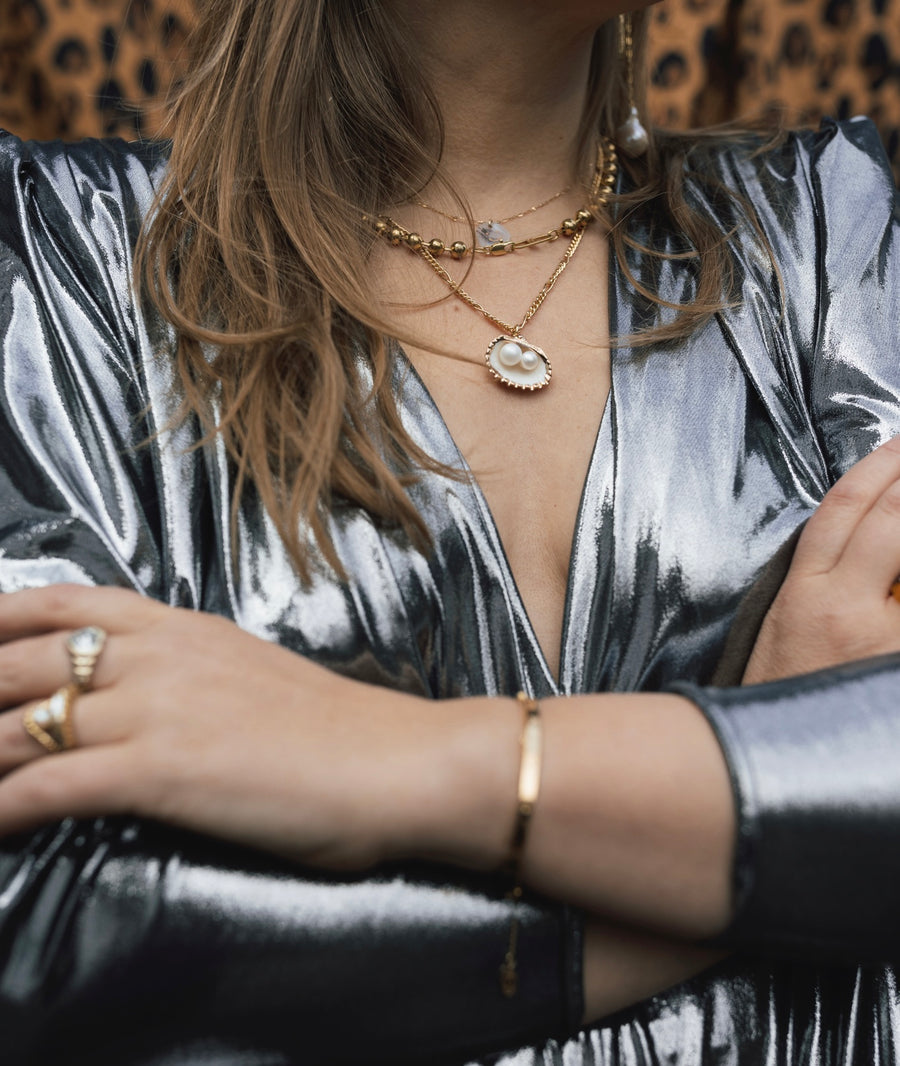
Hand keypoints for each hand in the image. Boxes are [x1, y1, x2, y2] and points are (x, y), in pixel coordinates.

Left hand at [0, 584, 467, 866]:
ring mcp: (159, 709)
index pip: (68, 602)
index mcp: (185, 628)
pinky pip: (54, 783)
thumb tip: (151, 695)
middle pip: (28, 660)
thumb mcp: (254, 676)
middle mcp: (160, 656)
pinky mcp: (164, 769)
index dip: (3, 617)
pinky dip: (7, 806)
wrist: (397, 761)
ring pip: (27, 721)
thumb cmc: (339, 731)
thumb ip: (195, 673)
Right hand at [744, 436, 899, 683]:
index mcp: (805, 590)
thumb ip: (827, 576)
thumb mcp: (785, 621)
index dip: (879, 465)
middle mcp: (845, 606)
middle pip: (889, 519)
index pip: (845, 507)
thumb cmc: (781, 690)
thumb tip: (875, 534)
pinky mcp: (894, 665)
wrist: (770, 760)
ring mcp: (881, 638)